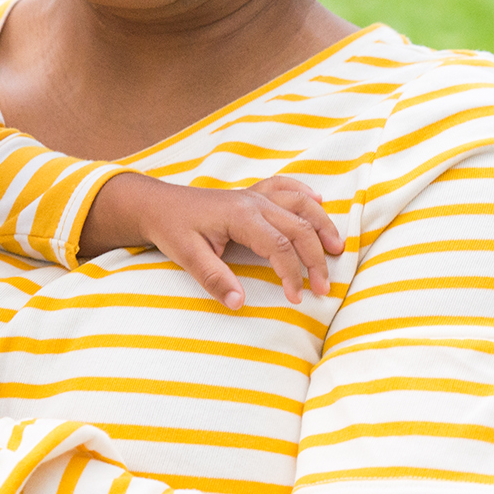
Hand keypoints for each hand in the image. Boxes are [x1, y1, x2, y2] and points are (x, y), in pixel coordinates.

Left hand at [80, 173, 344, 309]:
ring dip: (321, 225)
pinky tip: (319, 202)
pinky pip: (286, 188)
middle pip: (299, 227)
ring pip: (300, 205)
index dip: (293, 273)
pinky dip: (305, 195)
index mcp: (241, 215)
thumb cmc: (172, 228)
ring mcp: (254, 195)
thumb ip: (214, 279)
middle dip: (315, 258)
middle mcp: (254, 201)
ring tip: (337, 247)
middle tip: (324, 287)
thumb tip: (239, 304)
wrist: (157, 204)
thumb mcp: (187, 256)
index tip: (297, 297)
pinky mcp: (252, 195)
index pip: (279, 245)